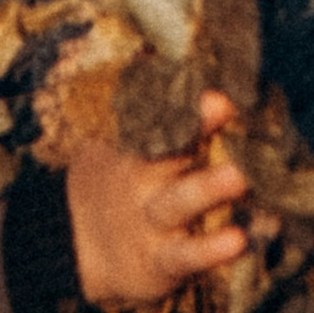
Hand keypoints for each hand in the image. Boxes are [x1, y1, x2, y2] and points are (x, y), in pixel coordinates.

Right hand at [66, 88, 251, 310]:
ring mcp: (151, 220)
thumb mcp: (113, 143)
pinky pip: (185, 254)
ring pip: (179, 200)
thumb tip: (155, 51)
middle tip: (227, 107)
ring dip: (208, 187)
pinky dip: (209, 249)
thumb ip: (141, 102)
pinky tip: (237, 240)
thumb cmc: (116, 185)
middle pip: (169, 150)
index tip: (214, 89)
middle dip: (198, 128)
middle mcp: (142, 180)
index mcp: (135, 147)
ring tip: (239, 176)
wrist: (74, 249)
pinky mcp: (160, 260)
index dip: (182, 102)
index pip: (156, 117)